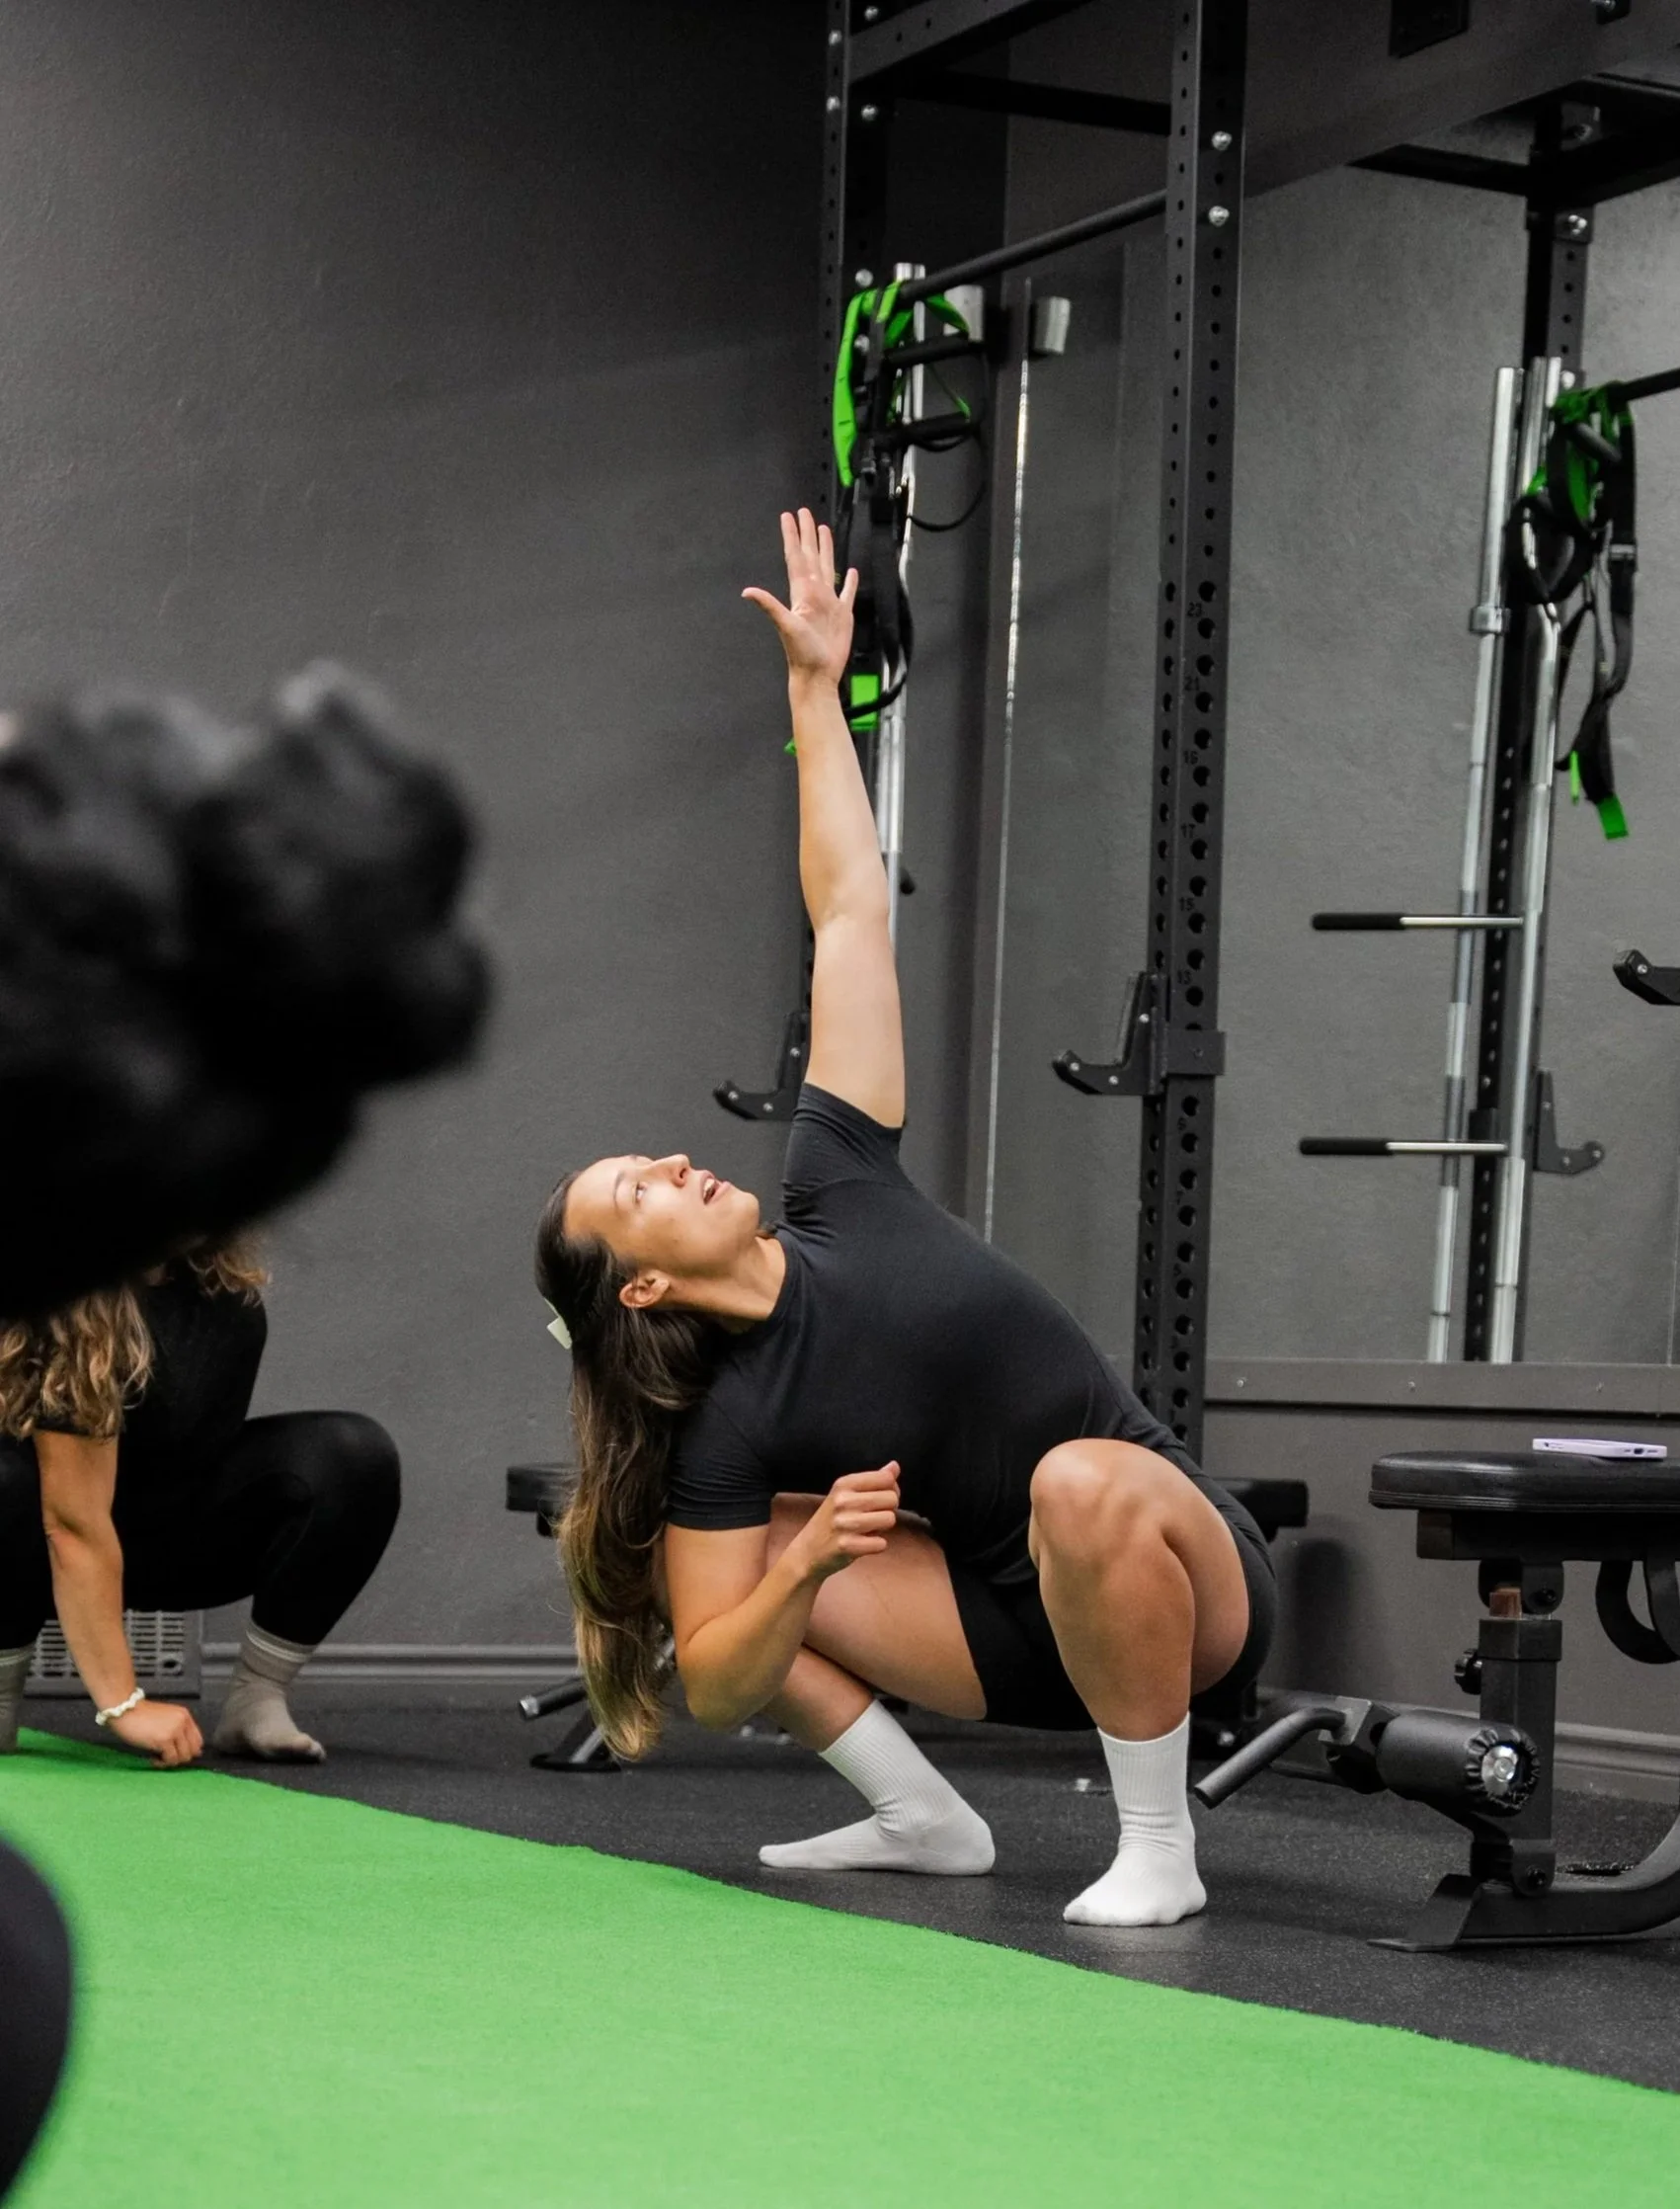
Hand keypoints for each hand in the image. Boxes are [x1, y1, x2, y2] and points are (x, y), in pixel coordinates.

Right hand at [110, 1699, 202, 1768]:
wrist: (125, 1709)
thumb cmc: (141, 1715)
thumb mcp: (165, 1719)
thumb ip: (178, 1731)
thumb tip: (189, 1751)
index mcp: (184, 1716)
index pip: (198, 1740)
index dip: (190, 1751)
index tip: (178, 1755)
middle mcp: (183, 1722)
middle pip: (192, 1750)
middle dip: (180, 1758)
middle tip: (166, 1758)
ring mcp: (174, 1731)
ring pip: (183, 1757)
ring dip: (170, 1762)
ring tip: (158, 1758)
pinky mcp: (164, 1740)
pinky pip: (170, 1759)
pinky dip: (162, 1763)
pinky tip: (153, 1758)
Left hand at [742, 508, 857, 685]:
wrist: (817, 675)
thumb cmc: (801, 654)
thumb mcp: (786, 626)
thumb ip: (769, 605)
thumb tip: (747, 591)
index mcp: (802, 593)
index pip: (796, 558)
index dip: (792, 537)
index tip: (789, 517)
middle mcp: (814, 594)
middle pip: (811, 556)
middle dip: (807, 534)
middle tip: (805, 512)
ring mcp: (829, 604)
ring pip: (827, 568)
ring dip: (825, 550)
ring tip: (824, 531)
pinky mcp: (842, 615)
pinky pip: (847, 593)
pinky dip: (849, 582)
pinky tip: (852, 572)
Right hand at [788, 1463, 900, 1582]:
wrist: (807, 1551)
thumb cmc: (832, 1520)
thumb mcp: (846, 1494)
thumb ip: (873, 1479)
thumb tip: (895, 1466)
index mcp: (844, 1483)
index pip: (887, 1478)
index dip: (891, 1490)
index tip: (880, 1500)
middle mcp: (843, 1500)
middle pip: (892, 1499)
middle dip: (888, 1510)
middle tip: (871, 1518)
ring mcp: (844, 1523)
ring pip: (890, 1519)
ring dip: (882, 1528)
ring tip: (866, 1530)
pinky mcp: (847, 1546)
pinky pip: (881, 1544)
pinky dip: (876, 1546)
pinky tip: (862, 1544)